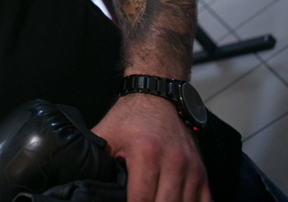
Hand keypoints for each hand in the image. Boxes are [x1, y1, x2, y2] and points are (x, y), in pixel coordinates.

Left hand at [91, 93, 209, 201]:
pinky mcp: (202, 171)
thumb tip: (84, 184)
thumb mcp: (105, 135)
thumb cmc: (128, 118)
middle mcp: (173, 162)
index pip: (140, 200)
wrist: (157, 96)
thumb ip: (96, 160)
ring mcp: (191, 168)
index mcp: (145, 153)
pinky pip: (204, 201)